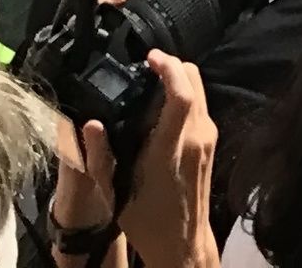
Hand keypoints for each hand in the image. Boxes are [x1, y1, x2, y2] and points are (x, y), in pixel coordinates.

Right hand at [121, 57, 216, 267]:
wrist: (182, 244)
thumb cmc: (147, 220)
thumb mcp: (117, 192)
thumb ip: (102, 157)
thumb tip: (90, 125)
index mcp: (172, 148)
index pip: (181, 94)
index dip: (168, 67)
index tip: (150, 57)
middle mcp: (196, 137)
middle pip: (195, 81)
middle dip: (173, 66)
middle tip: (147, 68)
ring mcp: (207, 139)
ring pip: (200, 90)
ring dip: (179, 79)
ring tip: (152, 84)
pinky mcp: (211, 144)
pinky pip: (200, 105)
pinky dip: (184, 95)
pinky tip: (162, 107)